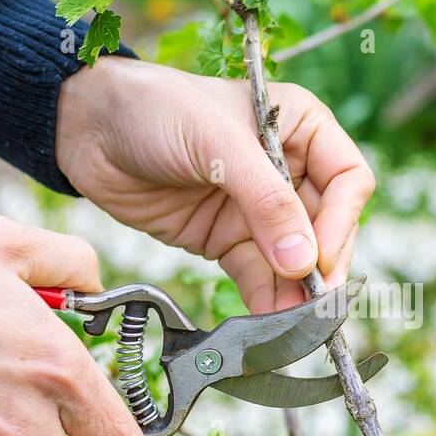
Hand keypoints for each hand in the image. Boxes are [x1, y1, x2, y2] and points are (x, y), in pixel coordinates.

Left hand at [56, 57, 374, 312]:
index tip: (319, 261)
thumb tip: (304, 263)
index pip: (348, 181)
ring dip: (297, 295)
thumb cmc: (155, 108)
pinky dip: (266, 302)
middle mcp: (289, 170)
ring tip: (291, 327)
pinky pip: (260, 277)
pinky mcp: (227, 239)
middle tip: (314, 306)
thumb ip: (265, 201)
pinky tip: (266, 324)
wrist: (86, 128)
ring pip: (296, 261)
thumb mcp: (216, 143)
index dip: (341, 224)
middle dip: (322, 269)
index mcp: (302, 128)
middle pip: (329, 229)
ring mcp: (258, 209)